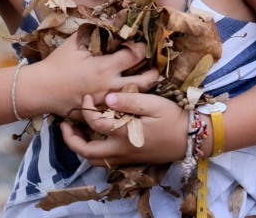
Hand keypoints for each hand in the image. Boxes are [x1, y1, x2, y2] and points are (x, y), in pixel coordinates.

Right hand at [31, 28, 148, 117]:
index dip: (142, 48)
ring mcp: (107, 103)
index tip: (142, 44)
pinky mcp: (101, 113)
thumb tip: (108, 20)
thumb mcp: (74, 42)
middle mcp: (110, 86)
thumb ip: (93, 30)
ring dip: (143, 89)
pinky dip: (128, 102)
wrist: (42, 89)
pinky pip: (121, 110)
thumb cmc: (58, 63)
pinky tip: (129, 97)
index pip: (135, 55)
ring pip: (136, 98)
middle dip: (153, 72)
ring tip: (145, 81)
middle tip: (154, 67)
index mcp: (104, 67)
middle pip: (144, 82)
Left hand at [60, 91, 186, 165]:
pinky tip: (94, 136)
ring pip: (94, 159)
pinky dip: (93, 150)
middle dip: (71, 140)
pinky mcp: (131, 159)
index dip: (86, 108)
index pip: (95, 123)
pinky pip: (104, 160)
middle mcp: (121, 150)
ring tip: (75, 131)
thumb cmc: (173, 119)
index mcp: (124, 134)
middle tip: (63, 125)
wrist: (191, 139)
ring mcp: (125, 157)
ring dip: (81, 147)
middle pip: (87, 151)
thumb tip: (106, 97)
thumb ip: (129, 100)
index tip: (87, 96)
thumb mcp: (153, 104)